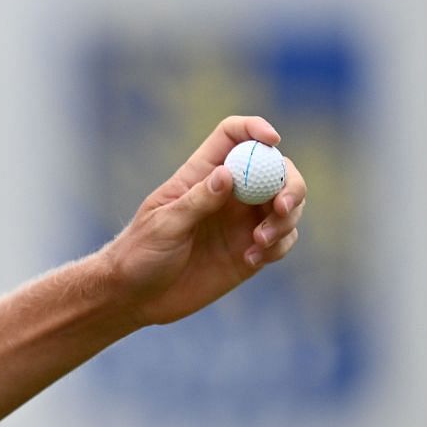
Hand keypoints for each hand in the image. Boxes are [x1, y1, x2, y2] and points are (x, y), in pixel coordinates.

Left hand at [100, 115, 308, 327]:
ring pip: (286, 204)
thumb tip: (227, 174)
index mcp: (200, 174)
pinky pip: (283, 238)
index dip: (255, 129)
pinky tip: (251, 260)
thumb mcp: (164, 225)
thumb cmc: (140, 253)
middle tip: (282, 207)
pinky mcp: (251, 249)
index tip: (272, 140)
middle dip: (290, 183)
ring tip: (259, 242)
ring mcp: (242, 221)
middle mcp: (228, 193)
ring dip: (285, 220)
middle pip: (275, 169)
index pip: (233, 136)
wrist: (137, 296)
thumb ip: (197, 201)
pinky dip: (279, 246)